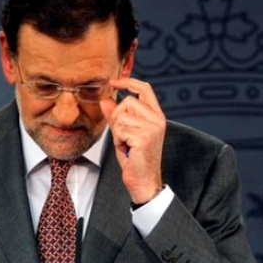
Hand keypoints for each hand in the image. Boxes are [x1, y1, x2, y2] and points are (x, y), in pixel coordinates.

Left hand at [100, 78, 165, 203]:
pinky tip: (127, 149)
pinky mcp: (144, 136)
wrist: (144, 181)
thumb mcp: (124, 132)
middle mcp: (157, 119)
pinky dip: (118, 140)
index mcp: (156, 115)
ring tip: (126, 144)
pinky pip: (120, 129)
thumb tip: (105, 99)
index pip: (145, 88)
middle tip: (123, 135)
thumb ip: (116, 115)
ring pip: (121, 115)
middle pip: (127, 101)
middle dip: (118, 117)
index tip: (113, 82)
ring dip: (117, 131)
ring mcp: (152, 127)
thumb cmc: (135, 158)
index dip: (128, 81)